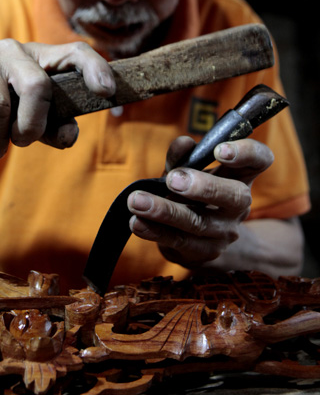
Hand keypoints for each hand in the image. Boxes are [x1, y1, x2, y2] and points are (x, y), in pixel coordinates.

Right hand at [0, 40, 114, 158]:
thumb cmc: (4, 105)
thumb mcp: (32, 116)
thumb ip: (54, 128)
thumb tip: (69, 136)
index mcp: (44, 59)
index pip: (77, 53)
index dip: (96, 68)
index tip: (107, 92)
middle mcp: (16, 49)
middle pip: (36, 86)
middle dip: (31, 126)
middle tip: (22, 142)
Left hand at [127, 136, 273, 267]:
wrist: (202, 238)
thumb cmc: (193, 192)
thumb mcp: (188, 169)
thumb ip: (183, 155)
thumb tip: (183, 143)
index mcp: (241, 176)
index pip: (259, 159)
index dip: (246, 152)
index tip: (220, 149)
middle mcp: (239, 205)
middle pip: (234, 196)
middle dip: (203, 187)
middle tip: (173, 180)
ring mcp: (224, 232)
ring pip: (198, 222)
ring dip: (164, 211)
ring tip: (137, 201)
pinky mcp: (203, 252)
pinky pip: (178, 241)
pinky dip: (154, 231)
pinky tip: (137, 222)